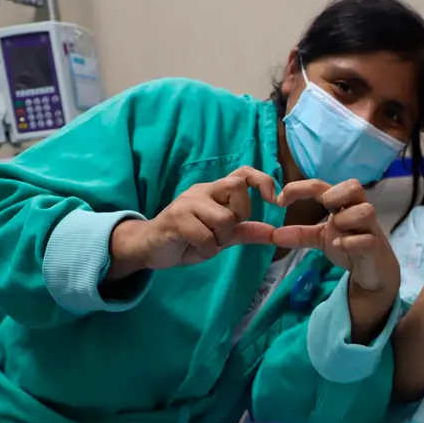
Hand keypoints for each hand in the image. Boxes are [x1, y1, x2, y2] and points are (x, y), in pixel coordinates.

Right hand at [108, 166, 277, 279]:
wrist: (149, 247)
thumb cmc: (187, 239)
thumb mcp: (220, 237)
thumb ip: (245, 232)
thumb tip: (274, 232)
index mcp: (215, 191)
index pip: (244, 172)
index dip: (262, 180)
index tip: (274, 200)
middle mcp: (203, 190)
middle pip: (237, 188)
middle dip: (239, 214)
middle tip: (224, 231)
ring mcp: (188, 202)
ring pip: (224, 218)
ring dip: (221, 239)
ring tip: (207, 243)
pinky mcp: (176, 218)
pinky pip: (206, 236)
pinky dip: (207, 250)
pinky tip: (196, 249)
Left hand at [271, 179, 398, 293]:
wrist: (372, 269)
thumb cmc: (349, 245)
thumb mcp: (321, 239)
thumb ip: (300, 234)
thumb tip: (274, 235)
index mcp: (342, 204)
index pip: (321, 186)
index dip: (299, 188)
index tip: (279, 200)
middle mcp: (357, 210)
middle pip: (354, 186)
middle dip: (336, 194)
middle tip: (325, 208)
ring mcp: (369, 228)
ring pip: (366, 210)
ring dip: (346, 218)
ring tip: (334, 233)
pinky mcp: (375, 247)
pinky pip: (368, 239)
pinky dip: (351, 241)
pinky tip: (339, 245)